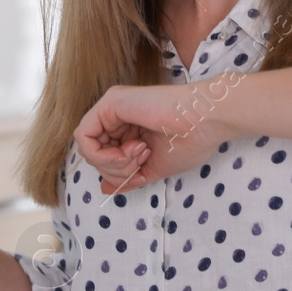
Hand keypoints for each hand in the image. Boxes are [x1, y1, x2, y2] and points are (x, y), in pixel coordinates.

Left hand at [74, 79, 237, 193]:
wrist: (207, 121)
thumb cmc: (191, 141)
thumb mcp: (153, 168)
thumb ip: (128, 176)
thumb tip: (103, 188)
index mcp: (128, 126)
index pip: (104, 157)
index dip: (118, 173)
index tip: (141, 171)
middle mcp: (116, 114)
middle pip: (93, 153)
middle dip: (115, 170)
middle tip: (141, 162)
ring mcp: (112, 106)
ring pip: (87, 147)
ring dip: (112, 164)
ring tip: (140, 154)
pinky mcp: (110, 102)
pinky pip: (85, 137)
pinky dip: (103, 154)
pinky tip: (129, 152)